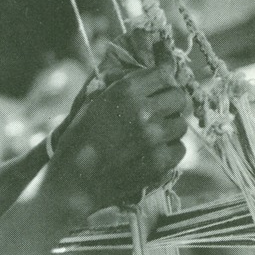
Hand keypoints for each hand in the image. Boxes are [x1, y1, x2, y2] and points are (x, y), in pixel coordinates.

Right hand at [47, 64, 189, 212]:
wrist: (73, 181)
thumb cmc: (78, 140)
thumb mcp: (93, 104)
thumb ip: (119, 87)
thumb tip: (143, 74)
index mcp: (125, 92)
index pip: (164, 74)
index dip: (163, 82)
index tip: (159, 90)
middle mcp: (143, 111)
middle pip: (179, 97)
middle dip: (171, 104)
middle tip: (160, 114)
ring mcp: (154, 138)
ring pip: (182, 124)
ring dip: (170, 129)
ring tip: (153, 137)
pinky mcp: (160, 162)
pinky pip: (180, 149)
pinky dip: (169, 151)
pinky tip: (152, 154)